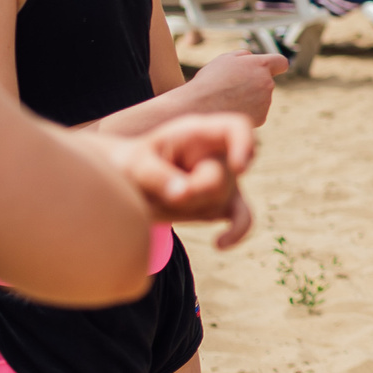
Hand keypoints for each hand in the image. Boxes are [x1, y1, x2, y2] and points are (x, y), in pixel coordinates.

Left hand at [108, 115, 257, 247]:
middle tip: (154, 194)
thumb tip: (183, 195)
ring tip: (157, 201)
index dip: (245, 144)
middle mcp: (218, 154)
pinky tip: (219, 244)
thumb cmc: (129, 165)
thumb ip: (155, 175)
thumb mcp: (132, 164)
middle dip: (188, 194)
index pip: (236, 127)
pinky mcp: (224, 204)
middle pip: (219, 179)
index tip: (239, 168)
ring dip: (185, 210)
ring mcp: (225, 180)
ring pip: (220, 202)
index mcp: (198, 133)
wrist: (126, 183)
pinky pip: (243, 220)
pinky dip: (236, 233)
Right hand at [187, 50, 288, 124]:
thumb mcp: (225, 59)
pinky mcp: (262, 117)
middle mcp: (268, 83)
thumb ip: (243, 56)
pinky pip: (257, 112)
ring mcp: (266, 101)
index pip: (281, 62)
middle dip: (253, 84)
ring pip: (261, 98)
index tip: (273, 69)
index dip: (276, 65)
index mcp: (260, 65)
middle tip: (231, 87)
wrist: (201, 106)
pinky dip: (247, 112)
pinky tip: (232, 110)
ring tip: (228, 100)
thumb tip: (253, 57)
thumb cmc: (210, 80)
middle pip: (266, 82)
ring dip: (249, 98)